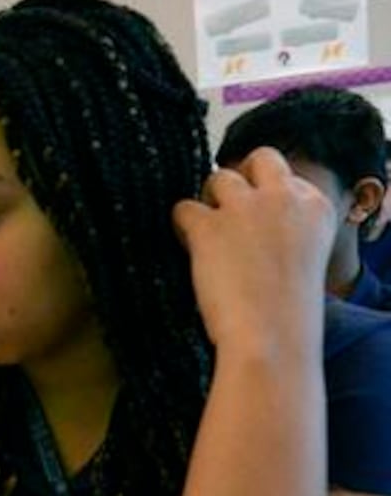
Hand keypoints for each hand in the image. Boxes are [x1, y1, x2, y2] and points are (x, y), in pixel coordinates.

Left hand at [173, 149, 333, 351]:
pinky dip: (180, 225)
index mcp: (315, 207)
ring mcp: (245, 208)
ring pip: (217, 178)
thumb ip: (285, 229)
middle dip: (239, 177)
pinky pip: (182, 207)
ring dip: (208, 202)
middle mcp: (283, 198)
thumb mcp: (304, 257)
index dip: (264, 195)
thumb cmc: (286, 311)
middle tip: (225, 210)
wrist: (271, 336)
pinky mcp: (209, 226)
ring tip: (207, 237)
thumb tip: (248, 220)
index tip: (255, 221)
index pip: (285, 176)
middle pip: (258, 159)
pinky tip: (188, 247)